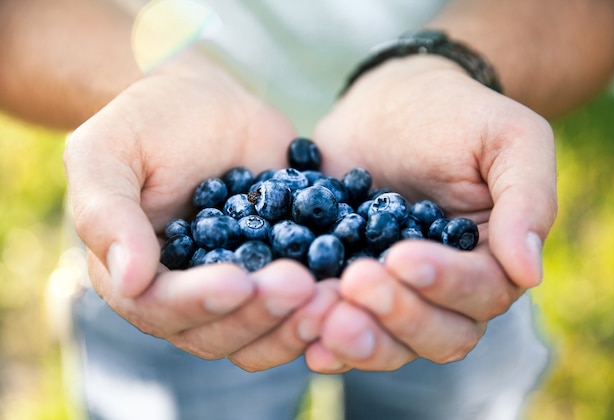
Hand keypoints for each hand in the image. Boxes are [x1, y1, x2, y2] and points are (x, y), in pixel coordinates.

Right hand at [64, 50, 336, 370]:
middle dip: (261, 315)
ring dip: (300, 323)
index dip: (201, 302)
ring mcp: (240, 288)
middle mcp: (190, 297)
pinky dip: (327, 302)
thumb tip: (129, 280)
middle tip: (301, 286)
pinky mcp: (282, 270)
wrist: (208, 101)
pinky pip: (303, 304)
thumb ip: (107, 215)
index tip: (239, 280)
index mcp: (140, 279)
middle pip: (221, 334)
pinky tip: (353, 284)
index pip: (164, 310)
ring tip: (334, 293)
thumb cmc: (147, 121)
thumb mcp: (106, 154)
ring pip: (266, 332)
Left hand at [305, 55, 556, 371]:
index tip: (401, 256)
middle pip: (439, 335)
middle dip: (398, 315)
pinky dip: (325, 336)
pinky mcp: (351, 287)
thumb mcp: (508, 139)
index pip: (481, 291)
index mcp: (492, 260)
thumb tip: (528, 273)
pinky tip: (307, 340)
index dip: (444, 282)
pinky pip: (345, 325)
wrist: (389, 105)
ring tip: (323, 315)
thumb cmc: (456, 115)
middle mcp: (449, 291)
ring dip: (361, 338)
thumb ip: (527, 200)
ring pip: (392, 343)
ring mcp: (398, 294)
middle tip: (356, 283)